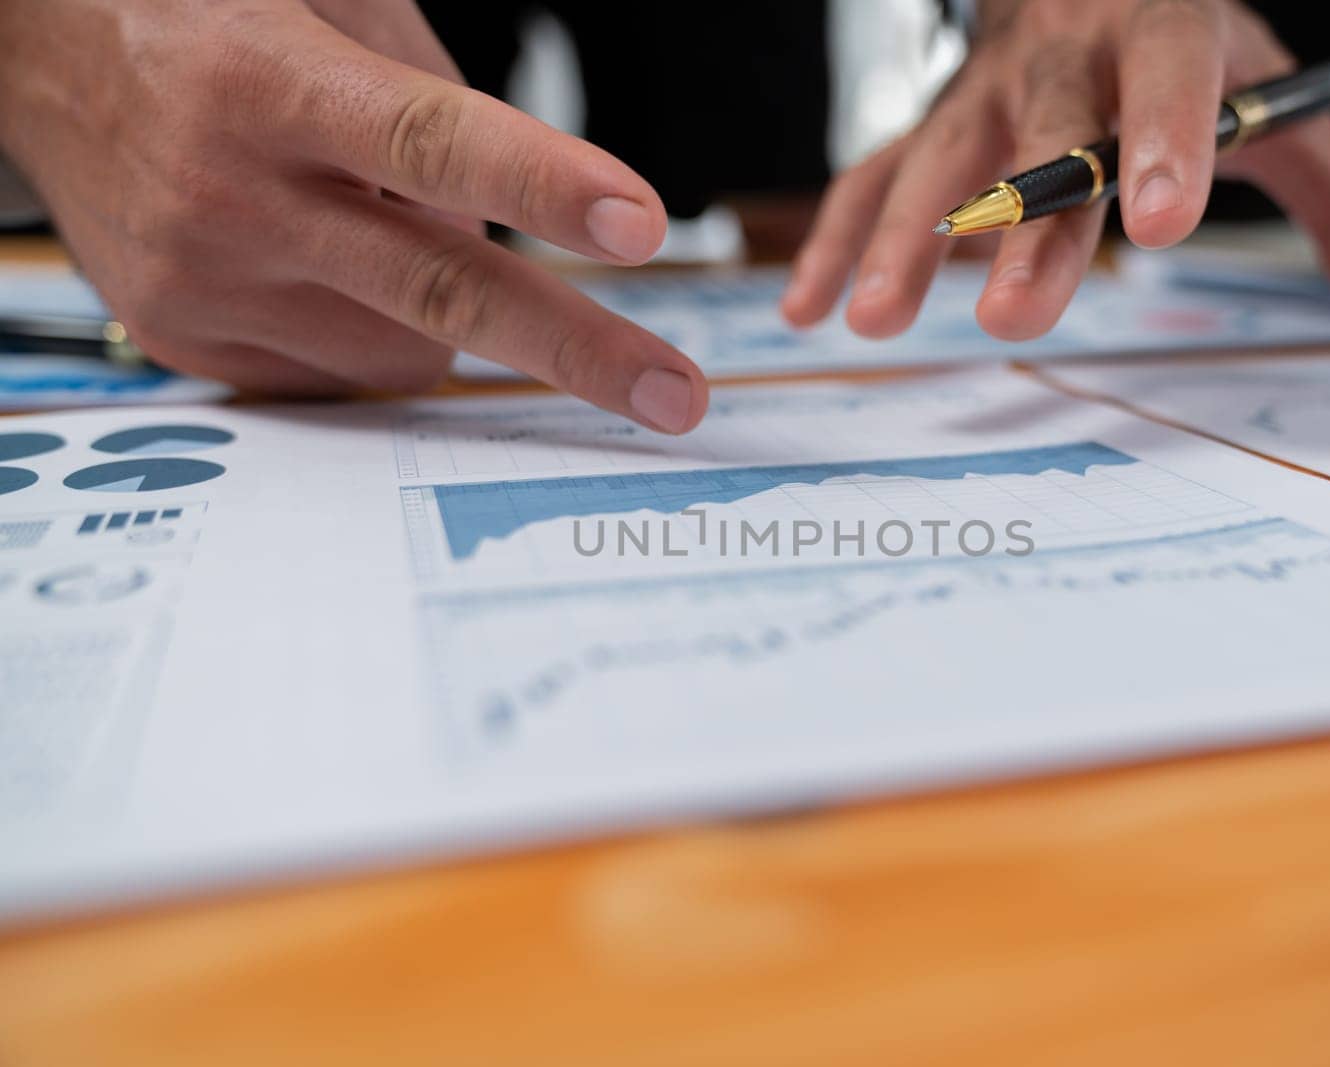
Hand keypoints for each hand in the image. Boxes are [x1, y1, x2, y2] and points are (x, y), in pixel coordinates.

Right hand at [0, 0, 707, 432]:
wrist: (31, 56)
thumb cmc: (201, 15)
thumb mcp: (324, 4)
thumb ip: (431, 99)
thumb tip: (514, 219)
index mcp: (271, 81)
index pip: (429, 138)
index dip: (541, 186)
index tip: (639, 225)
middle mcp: (232, 193)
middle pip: (441, 287)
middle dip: (576, 349)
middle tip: (676, 397)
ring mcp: (206, 281)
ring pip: (407, 347)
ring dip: (438, 309)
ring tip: (366, 224)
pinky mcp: (190, 341)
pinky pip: (342, 372)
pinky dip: (367, 328)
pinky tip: (315, 261)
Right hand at [782, 0, 1329, 341]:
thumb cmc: (1185, 57)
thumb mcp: (1277, 108)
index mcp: (1164, 33)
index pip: (1170, 80)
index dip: (1165, 146)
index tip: (1163, 224)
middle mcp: (1063, 58)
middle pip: (1043, 137)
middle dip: (1026, 227)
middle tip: (1014, 318)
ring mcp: (982, 94)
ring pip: (936, 158)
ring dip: (902, 240)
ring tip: (878, 321)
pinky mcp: (929, 128)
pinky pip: (870, 176)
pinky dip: (837, 241)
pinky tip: (807, 308)